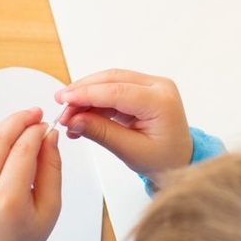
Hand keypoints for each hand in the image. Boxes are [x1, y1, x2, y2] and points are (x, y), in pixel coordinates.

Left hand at [0, 107, 62, 240]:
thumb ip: (51, 168)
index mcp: (7, 201)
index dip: (36, 131)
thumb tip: (49, 136)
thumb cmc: (22, 240)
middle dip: (19, 120)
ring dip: (7, 133)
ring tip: (26, 132)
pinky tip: (9, 153)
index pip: (23, 150)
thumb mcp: (50, 207)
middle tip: (36, 113)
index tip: (47, 124)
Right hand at [55, 70, 193, 185]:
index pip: (118, 91)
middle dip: (83, 91)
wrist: (180, 160)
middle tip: (61, 105)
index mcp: (161, 100)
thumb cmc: (164, 159)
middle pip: (112, 80)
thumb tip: (74, 120)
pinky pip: (113, 90)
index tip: (64, 100)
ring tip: (69, 116)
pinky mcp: (142, 91)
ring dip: (87, 96)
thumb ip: (102, 133)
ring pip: (110, 82)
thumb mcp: (131, 150)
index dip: (87, 94)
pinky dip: (95, 101)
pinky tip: (81, 116)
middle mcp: (158, 87)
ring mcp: (151, 86)